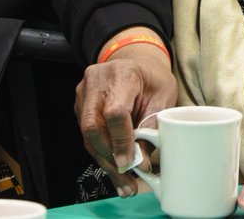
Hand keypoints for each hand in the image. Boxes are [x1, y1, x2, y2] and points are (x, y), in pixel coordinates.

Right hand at [74, 27, 176, 196]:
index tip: (130, 162)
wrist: (135, 62)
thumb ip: (152, 124)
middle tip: (128, 179)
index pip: (115, 112)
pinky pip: (87, 135)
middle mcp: (96, 82)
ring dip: (105, 161)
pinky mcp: (80, 106)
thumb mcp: (163, 95)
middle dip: (110, 157)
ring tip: (123, 182)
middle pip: (94, 127)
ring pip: (88, 136)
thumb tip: (141, 159)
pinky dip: (101, 153)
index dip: (121, 141)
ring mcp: (83, 93)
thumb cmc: (152, 78)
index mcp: (122, 74)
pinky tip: (114, 169)